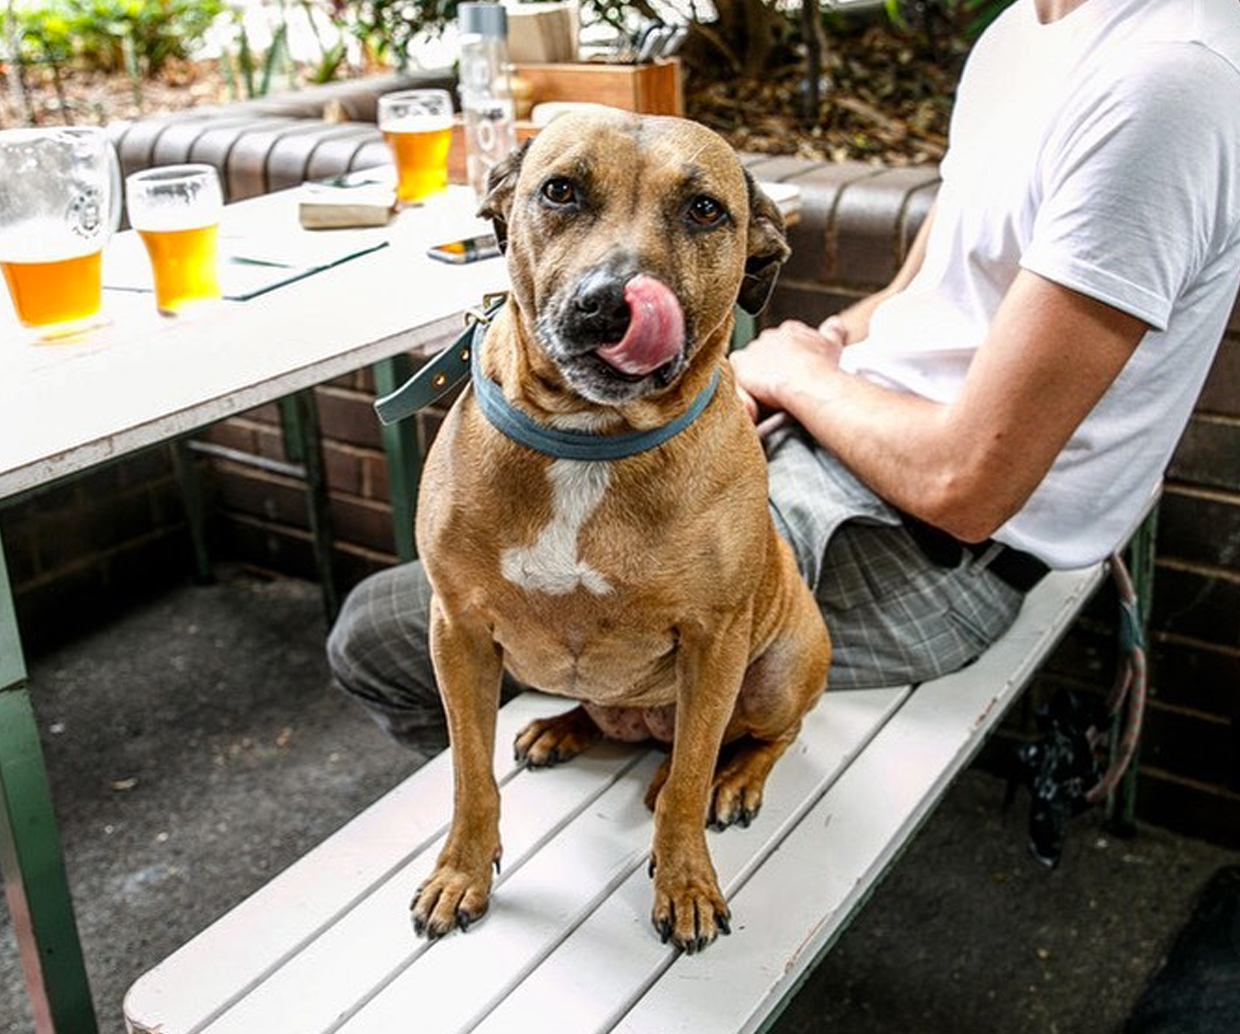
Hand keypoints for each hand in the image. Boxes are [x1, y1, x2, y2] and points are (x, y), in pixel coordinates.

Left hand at [731, 318, 846, 422]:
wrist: (809, 381)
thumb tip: (834, 323)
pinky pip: (735, 367)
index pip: (783, 340)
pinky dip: (741, 378)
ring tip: (767, 390)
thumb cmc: (822, 367)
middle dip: (770, 365)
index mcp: (791, 330)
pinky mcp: (742, 361)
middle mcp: (771, 335)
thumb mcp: (833, 344)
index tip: (790, 370)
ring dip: (756, 373)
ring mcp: (754, 348)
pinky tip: (751, 389)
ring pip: (750, 360)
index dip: (786, 357)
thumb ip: (832, 331)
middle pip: (764, 350)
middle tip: (779, 383)